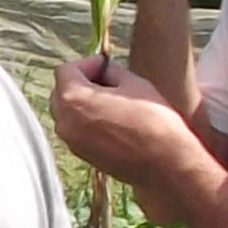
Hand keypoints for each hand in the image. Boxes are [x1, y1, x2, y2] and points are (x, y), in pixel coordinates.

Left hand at [50, 51, 216, 216]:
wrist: (165, 163)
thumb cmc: (153, 120)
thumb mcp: (134, 83)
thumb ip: (111, 71)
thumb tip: (104, 70)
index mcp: (73, 99)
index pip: (66, 71)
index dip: (87, 64)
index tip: (105, 65)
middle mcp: (64, 122)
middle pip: (62, 92)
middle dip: (81, 82)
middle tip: (107, 79)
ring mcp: (71, 141)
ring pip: (67, 112)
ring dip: (83, 102)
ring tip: (111, 100)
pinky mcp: (82, 155)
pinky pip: (76, 129)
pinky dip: (87, 120)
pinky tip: (112, 119)